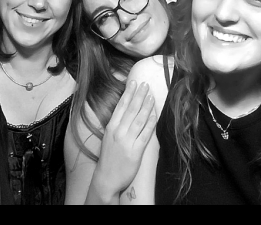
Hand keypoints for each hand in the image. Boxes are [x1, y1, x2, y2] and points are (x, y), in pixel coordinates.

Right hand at [94, 79, 156, 199]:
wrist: (106, 178)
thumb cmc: (108, 158)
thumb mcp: (108, 137)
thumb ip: (117, 125)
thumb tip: (126, 112)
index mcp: (111, 126)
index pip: (121, 105)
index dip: (128, 93)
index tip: (133, 82)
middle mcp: (118, 131)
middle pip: (131, 109)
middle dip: (139, 95)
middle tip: (145, 84)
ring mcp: (127, 141)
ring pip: (138, 119)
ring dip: (146, 106)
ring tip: (151, 96)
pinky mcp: (135, 151)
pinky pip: (144, 135)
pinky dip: (150, 124)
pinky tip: (154, 115)